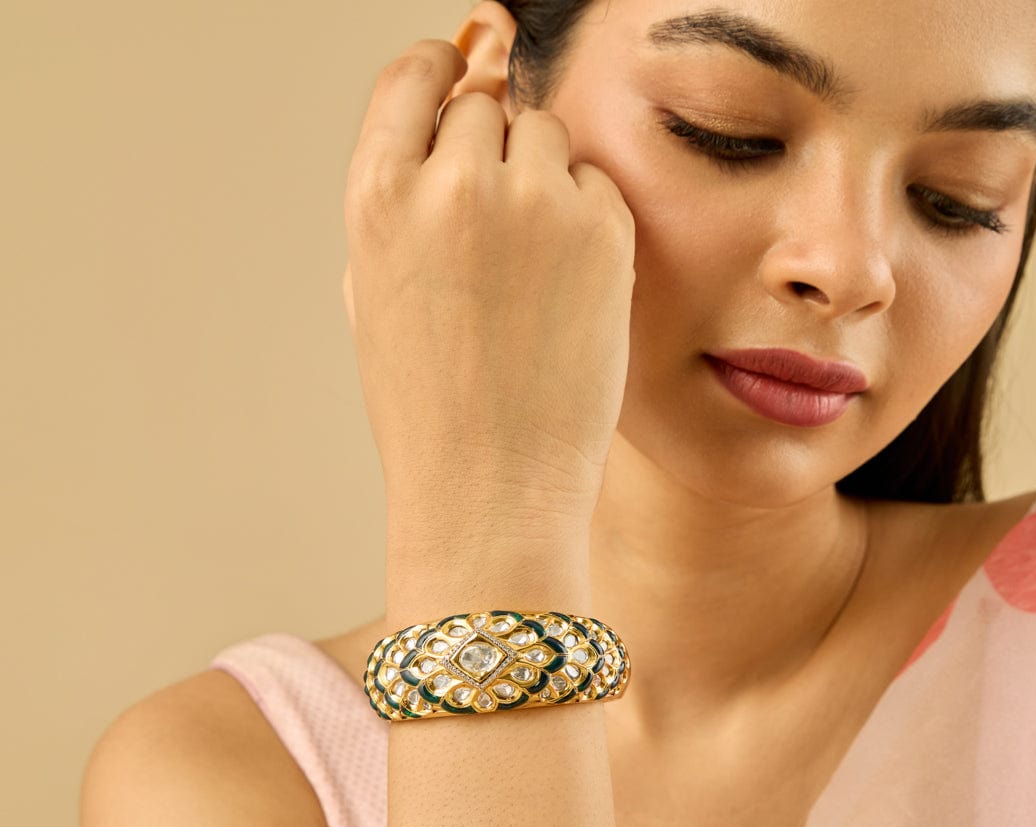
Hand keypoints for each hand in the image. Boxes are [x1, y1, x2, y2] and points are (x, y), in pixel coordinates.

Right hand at [342, 39, 636, 534]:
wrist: (492, 487)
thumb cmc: (431, 409)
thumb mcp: (374, 296)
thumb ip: (401, 203)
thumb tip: (443, 123)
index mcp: (378, 197)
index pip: (412, 78)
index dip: (438, 72)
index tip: (457, 75)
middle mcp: (453, 185)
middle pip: (485, 106)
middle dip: (491, 149)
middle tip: (498, 222)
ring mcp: (533, 205)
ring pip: (546, 135)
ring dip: (543, 177)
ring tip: (533, 264)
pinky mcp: (601, 235)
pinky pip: (598, 185)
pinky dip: (588, 218)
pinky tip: (569, 285)